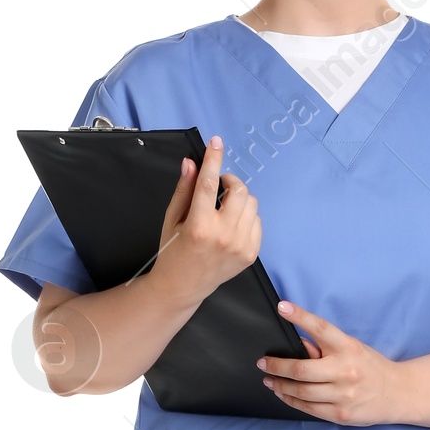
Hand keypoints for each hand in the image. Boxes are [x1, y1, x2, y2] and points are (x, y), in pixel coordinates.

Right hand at [153, 136, 260, 309]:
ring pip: (251, 204)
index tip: (216, 142)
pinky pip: (257, 221)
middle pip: (239, 190)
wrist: (182, 287)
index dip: (213, 159)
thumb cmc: (173, 251)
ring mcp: (240, 247)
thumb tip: (192, 163)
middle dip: (230, 181)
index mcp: (199, 226)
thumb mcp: (172, 218)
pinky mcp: (250, 254)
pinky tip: (231, 224)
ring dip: (238, 198)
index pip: (209, 183)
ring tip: (224, 208)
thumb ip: (184, 189)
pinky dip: (246, 217)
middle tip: (220, 184)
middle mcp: (223, 236)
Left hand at [257, 303, 409, 424]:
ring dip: (279, 384)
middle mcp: (345, 371)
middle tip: (263, 362)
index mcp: (349, 348)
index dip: (300, 316)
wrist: (398, 393)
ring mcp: (343, 395)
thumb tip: (297, 343)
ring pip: (301, 391)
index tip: (281, 307)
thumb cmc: (371, 367)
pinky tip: (282, 393)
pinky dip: (290, 400)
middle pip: (301, 369)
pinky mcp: (340, 414)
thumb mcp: (352, 348)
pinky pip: (308, 408)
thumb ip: (325, 346)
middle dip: (276, 365)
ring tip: (269, 379)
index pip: (321, 328)